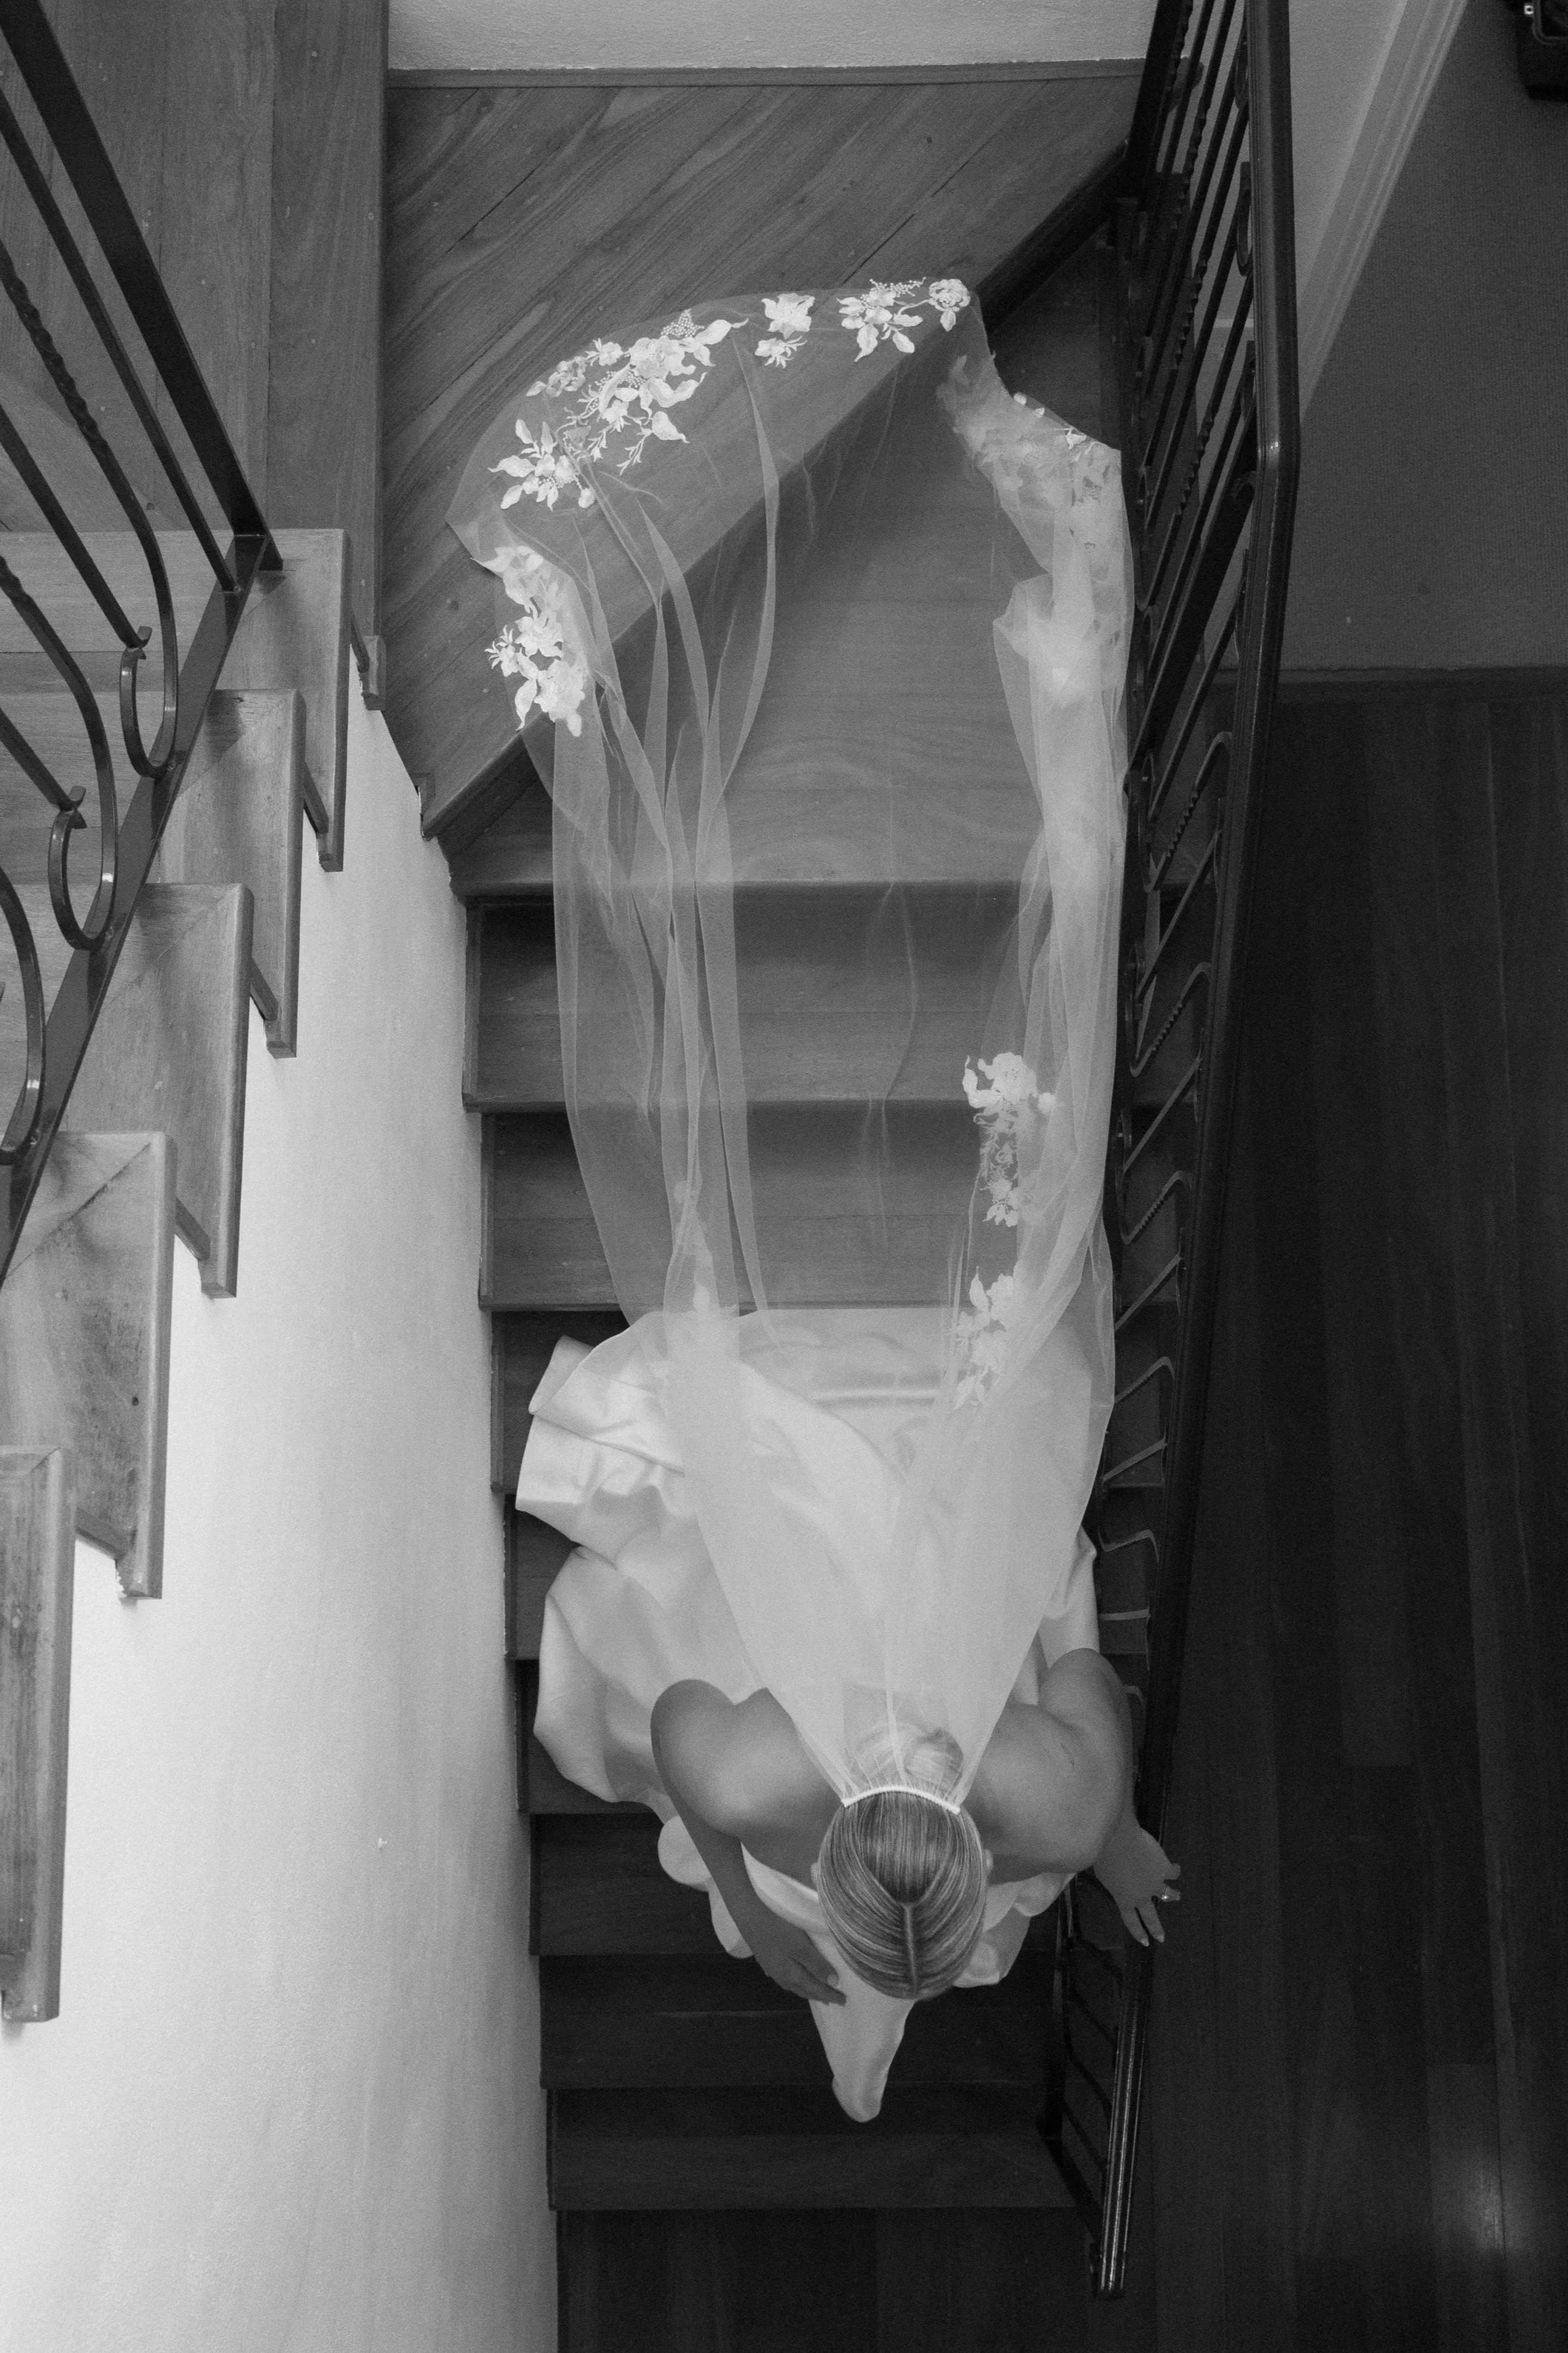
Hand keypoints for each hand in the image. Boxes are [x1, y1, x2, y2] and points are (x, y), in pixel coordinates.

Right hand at [742, 1907, 846, 2004]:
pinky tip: (793, 1976)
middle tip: (833, 2000)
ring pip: (793, 1984)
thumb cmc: (777, 1928)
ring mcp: (772, 1966)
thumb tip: (833, 1983)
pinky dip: (795, 1980)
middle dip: (819, 1995)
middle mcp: (781, 1975)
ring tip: (816, 1991)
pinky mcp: (766, 1957)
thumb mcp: (800, 1946)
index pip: (815, 1988)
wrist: (747, 1913)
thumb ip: (816, 1964)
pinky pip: (785, 1976)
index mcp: (791, 1975)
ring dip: (806, 1989)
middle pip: (804, 1989)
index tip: (844, 2001)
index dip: (830, 1994)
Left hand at [1094, 1824, 1180, 1947]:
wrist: (1119, 1841)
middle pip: (1151, 1916)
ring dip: (1172, 1896)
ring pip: (1168, 1894)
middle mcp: (1142, 1895)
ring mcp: (1156, 1883)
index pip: (1131, 1921)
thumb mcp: (1103, 1876)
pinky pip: (1173, 1872)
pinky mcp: (1165, 1868)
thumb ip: (1113, 1883)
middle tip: (1162, 1937)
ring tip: (1177, 1896)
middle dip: (1156, 1928)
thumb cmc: (1103, 1858)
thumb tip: (1119, 1881)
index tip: (1145, 1942)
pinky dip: (1174, 1870)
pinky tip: (1176, 1868)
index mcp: (1124, 1900)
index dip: (1138, 1932)